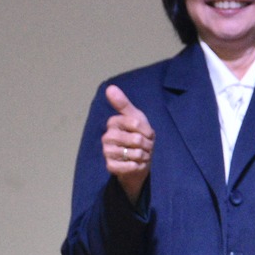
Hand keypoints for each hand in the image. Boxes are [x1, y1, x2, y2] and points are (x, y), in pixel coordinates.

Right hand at [101, 84, 153, 200]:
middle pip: (136, 139)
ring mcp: (107, 152)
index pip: (136, 123)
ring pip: (135, 153)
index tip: (147, 134)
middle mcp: (107, 136)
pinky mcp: (110, 166)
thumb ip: (123, 104)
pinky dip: (138, 166)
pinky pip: (129, 166)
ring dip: (144, 156)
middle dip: (147, 145)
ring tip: (141, 155)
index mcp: (113, 122)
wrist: (139, 160)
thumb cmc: (138, 136)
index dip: (147, 131)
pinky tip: (136, 164)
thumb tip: (110, 87)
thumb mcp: (135, 117)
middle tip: (145, 146)